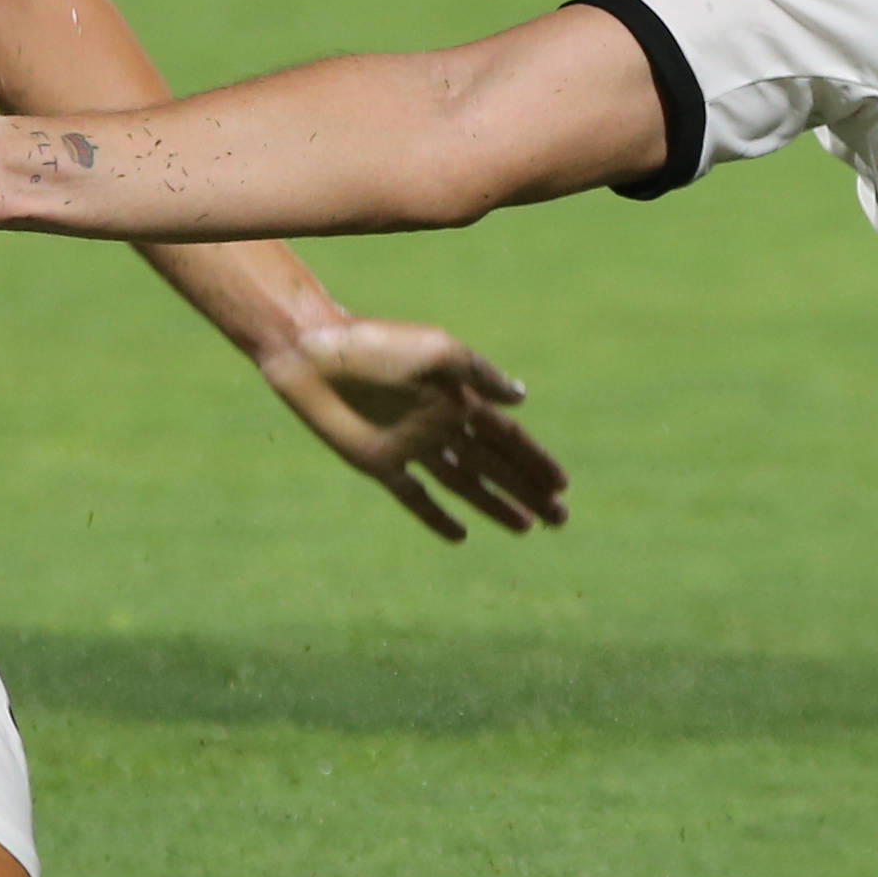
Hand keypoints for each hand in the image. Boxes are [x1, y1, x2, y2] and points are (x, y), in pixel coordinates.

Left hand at [257, 317, 570, 543]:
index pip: (508, 437)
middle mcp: (440, 424)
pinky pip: (414, 496)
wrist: (314, 350)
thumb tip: (522, 398)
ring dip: (495, 505)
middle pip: (494, 465)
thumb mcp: (436, 350)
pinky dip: (436, 516)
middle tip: (560, 519)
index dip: (535, 460)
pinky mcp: (379, 463)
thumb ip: (479, 373)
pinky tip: (460, 534)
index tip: (563, 485)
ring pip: (464, 483)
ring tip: (526, 527)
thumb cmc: (376, 342)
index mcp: (459, 396)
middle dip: (527, 490)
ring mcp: (411, 446)